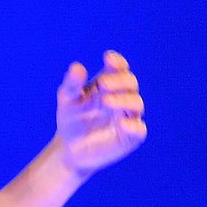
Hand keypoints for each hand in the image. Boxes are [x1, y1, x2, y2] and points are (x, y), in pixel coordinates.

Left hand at [55, 50, 146, 175]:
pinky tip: (121, 124)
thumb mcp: (67, 100)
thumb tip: (77, 67)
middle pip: (130, 83)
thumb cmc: (71, 119)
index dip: (117, 62)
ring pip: (136, 104)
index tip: (108, 58)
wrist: (69, 148)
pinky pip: (139, 130)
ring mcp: (128, 117)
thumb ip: (71, 84)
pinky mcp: (131, 137)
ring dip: (124, 100)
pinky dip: (132, 126)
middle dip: (119, 81)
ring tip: (106, 101)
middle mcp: (122, 97)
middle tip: (104, 84)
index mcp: (108, 84)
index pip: (119, 68)